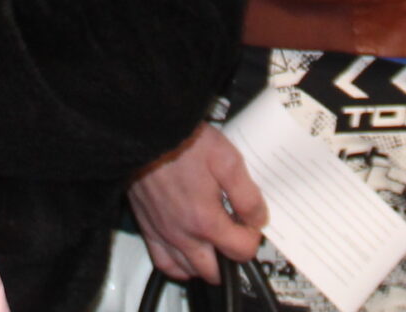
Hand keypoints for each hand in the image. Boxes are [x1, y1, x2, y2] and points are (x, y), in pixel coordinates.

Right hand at [130, 124, 267, 283]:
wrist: (147, 133)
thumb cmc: (183, 141)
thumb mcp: (227, 160)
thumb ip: (247, 194)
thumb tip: (258, 218)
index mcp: (205, 220)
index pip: (241, 251)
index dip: (253, 238)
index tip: (251, 223)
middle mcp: (183, 234)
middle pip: (216, 271)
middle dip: (231, 257)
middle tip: (235, 235)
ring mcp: (164, 234)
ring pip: (190, 271)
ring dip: (207, 264)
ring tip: (214, 244)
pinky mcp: (148, 228)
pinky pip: (164, 264)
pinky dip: (179, 266)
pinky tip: (187, 253)